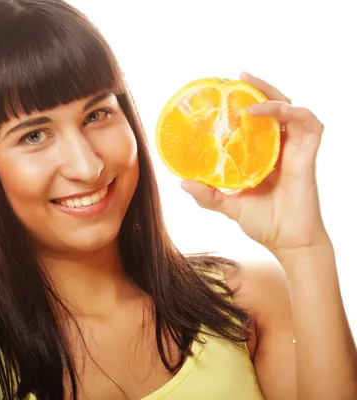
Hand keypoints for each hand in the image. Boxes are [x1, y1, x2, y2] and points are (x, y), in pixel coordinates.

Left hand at [181, 71, 328, 256]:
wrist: (288, 242)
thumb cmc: (265, 223)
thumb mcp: (228, 205)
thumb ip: (207, 195)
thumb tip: (182, 181)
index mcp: (265, 155)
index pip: (258, 121)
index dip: (246, 103)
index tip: (224, 91)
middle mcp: (281, 148)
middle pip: (275, 107)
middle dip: (259, 88)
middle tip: (238, 76)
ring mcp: (296, 150)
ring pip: (292, 109)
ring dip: (272, 95)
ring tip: (248, 89)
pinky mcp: (308, 156)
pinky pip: (308, 124)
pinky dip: (290, 112)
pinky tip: (265, 111)